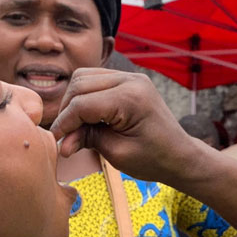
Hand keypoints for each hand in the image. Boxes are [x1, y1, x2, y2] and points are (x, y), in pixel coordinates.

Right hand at [51, 69, 205, 186]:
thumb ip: (88, 140)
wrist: (180, 155)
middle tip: (65, 136)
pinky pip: (97, 80)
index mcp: (130, 98)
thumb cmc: (154, 159)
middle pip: (80, 84)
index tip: (56, 141)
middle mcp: (131, 80)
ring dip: (74, 100)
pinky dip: (86, 96)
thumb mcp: (117, 154)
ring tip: (76, 127)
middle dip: (67, 110)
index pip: (82, 104)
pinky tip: (87, 117)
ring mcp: (132, 77)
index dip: (65, 123)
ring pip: (85, 77)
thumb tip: (61, 142)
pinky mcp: (130, 80)